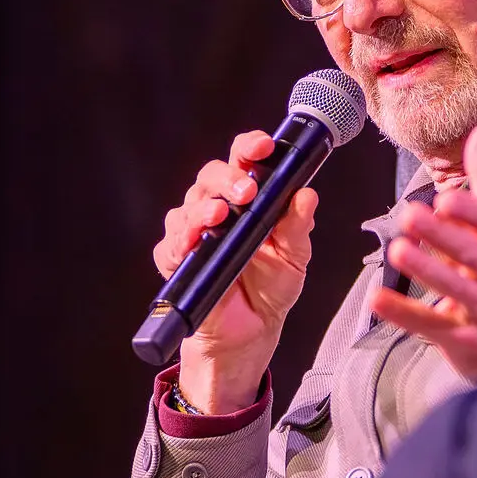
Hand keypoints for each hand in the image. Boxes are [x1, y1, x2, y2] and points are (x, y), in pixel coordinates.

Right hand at [154, 131, 317, 413]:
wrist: (252, 332)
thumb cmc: (271, 287)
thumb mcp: (294, 256)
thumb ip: (298, 226)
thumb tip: (307, 194)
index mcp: (246, 198)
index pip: (242, 160)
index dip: (250, 146)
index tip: (264, 146)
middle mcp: (216, 208)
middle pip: (209, 176)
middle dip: (225, 179)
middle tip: (245, 193)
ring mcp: (194, 234)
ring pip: (186, 208)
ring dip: (201, 210)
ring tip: (218, 217)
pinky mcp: (177, 262)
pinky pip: (169, 247)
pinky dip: (178, 244)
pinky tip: (191, 246)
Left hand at [371, 121, 476, 386]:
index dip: (473, 212)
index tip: (446, 197)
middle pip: (476, 256)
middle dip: (445, 237)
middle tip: (411, 215)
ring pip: (459, 291)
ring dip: (429, 271)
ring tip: (398, 250)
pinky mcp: (467, 341)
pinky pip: (436, 327)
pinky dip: (407, 315)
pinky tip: (378, 300)